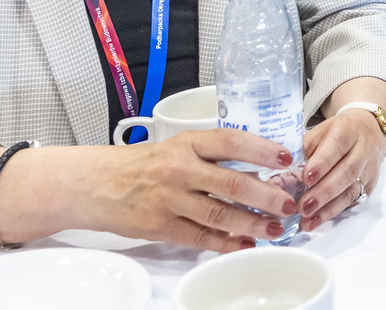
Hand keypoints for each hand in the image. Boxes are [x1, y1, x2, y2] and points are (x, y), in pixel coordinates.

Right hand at [83, 128, 301, 251]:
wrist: (96, 184)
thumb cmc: (143, 164)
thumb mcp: (177, 147)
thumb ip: (212, 154)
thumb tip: (259, 166)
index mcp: (188, 143)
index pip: (232, 142)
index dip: (262, 150)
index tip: (287, 158)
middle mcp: (180, 170)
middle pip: (232, 183)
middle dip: (267, 195)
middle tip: (289, 203)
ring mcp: (170, 200)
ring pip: (220, 214)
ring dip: (252, 224)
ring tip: (274, 228)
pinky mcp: (161, 226)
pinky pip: (201, 237)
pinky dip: (226, 243)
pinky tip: (244, 245)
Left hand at [297, 105, 385, 231]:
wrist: (370, 129)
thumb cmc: (339, 131)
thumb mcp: (320, 131)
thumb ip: (304, 148)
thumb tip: (281, 169)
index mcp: (348, 129)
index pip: (337, 145)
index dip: (322, 163)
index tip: (305, 178)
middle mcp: (362, 149)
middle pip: (347, 172)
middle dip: (324, 191)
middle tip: (303, 206)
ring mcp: (368, 169)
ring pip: (351, 190)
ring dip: (328, 208)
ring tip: (308, 220)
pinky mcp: (369, 185)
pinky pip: (352, 201)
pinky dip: (332, 212)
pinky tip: (317, 220)